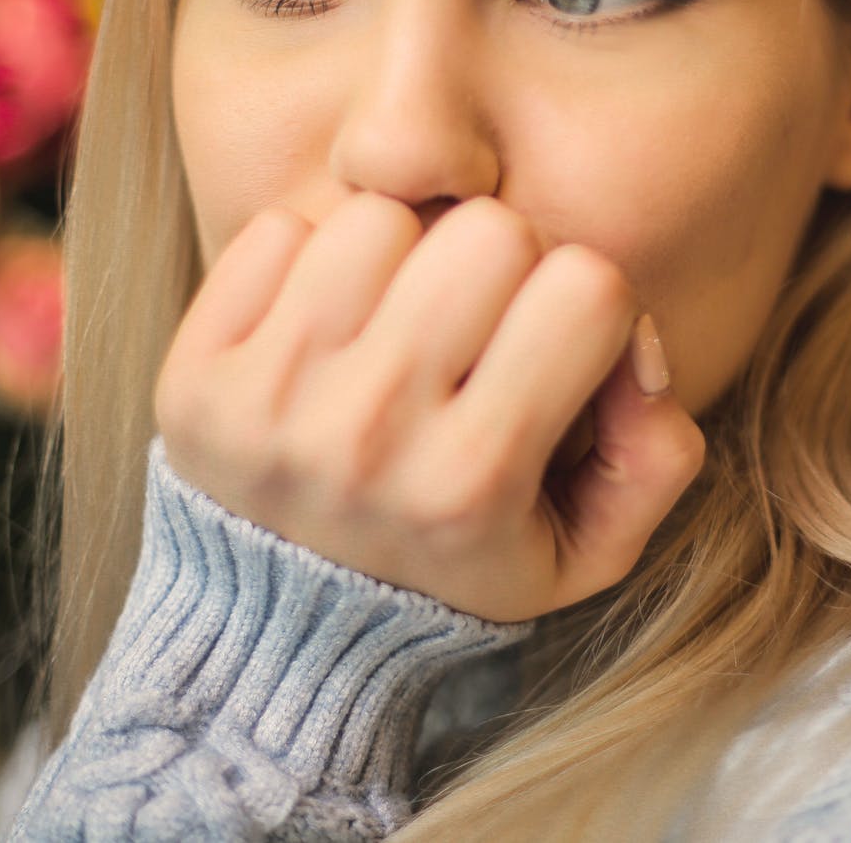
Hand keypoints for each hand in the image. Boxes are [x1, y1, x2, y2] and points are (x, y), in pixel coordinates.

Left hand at [152, 193, 707, 622]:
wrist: (288, 633)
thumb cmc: (458, 560)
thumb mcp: (586, 550)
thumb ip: (655, 458)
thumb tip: (639, 353)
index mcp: (475, 483)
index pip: (589, 287)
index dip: (590, 301)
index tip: (556, 347)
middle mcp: (371, 439)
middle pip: (491, 231)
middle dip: (503, 264)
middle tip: (477, 323)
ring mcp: (271, 403)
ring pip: (381, 216)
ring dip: (404, 257)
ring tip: (395, 323)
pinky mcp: (194, 378)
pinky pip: (278, 231)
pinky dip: (310, 263)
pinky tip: (323, 328)